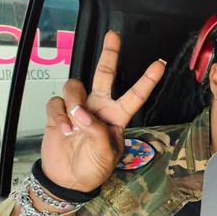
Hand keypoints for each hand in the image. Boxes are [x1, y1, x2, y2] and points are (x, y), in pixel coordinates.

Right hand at [40, 31, 165, 191]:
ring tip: (75, 125)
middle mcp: (99, 107)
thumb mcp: (106, 154)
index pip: (135, 95)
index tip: (160, 65)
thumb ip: (98, 132)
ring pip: (75, 87)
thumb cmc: (93, 168)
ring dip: (74, 102)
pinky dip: (59, 115)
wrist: (69, 179)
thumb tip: (83, 114)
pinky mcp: (59, 113)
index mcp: (118, 117)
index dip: (147, 80)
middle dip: (110, 54)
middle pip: (104, 75)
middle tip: (114, 36)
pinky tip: (64, 130)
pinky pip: (56, 102)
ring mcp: (78, 109)